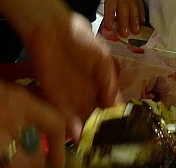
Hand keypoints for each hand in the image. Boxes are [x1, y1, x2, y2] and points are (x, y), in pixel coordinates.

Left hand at [23, 12, 119, 139]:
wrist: (52, 30)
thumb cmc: (81, 39)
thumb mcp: (103, 58)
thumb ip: (109, 82)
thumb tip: (116, 106)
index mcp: (101, 85)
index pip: (111, 107)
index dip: (117, 119)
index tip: (123, 132)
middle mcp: (87, 95)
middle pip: (96, 118)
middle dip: (101, 131)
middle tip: (107, 143)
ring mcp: (70, 99)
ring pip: (81, 121)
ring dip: (86, 133)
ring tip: (94, 144)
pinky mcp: (53, 99)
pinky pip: (63, 117)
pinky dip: (70, 128)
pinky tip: (78, 136)